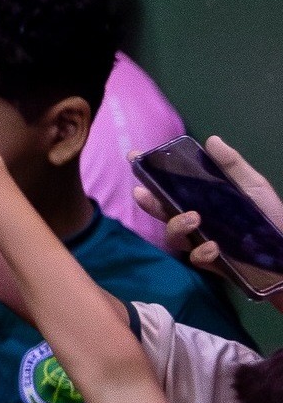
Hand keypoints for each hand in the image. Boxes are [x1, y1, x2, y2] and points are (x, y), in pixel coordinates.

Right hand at [134, 135, 282, 274]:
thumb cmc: (270, 216)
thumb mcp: (253, 186)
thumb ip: (232, 165)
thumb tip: (212, 140)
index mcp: (202, 198)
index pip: (170, 185)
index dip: (149, 173)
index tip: (134, 158)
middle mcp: (196, 218)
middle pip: (162, 210)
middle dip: (148, 202)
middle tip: (142, 193)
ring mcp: (201, 241)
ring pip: (173, 234)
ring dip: (175, 225)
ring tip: (193, 218)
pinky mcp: (212, 262)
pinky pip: (196, 257)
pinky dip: (201, 252)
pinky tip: (214, 246)